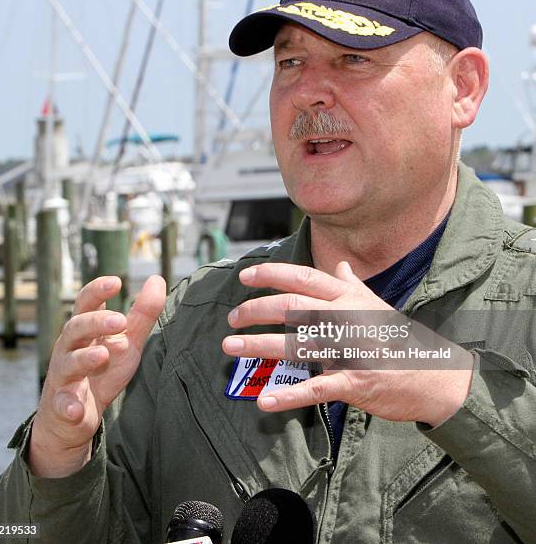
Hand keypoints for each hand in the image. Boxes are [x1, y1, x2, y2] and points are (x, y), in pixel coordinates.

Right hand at [29, 275, 164, 476]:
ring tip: (102, 355)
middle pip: (75, 328)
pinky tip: (76, 410)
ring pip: (67, 363)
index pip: (86, 303)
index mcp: (85, 330)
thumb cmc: (102, 370)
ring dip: (83, 358)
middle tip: (120, 321)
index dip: (97, 290)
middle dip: (95, 322)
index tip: (115, 282)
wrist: (72, 417)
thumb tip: (157, 279)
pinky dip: (68, 407)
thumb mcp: (127, 341)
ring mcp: (63, 377)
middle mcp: (69, 349)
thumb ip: (142, 314)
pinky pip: (61, 406)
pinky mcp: (61, 407)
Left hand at [222, 262, 472, 426]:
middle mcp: (347, 318)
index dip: (272, 274)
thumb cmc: (398, 338)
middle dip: (257, 310)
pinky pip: (317, 389)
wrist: (434, 376)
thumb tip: (341, 265)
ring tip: (232, 345)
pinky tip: (265, 400)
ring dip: (261, 345)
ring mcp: (351, 351)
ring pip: (298, 344)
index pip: (304, 278)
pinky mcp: (355, 383)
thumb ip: (353, 285)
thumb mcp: (377, 306)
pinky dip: (289, 396)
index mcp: (349, 298)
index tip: (245, 276)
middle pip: (293, 308)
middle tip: (232, 318)